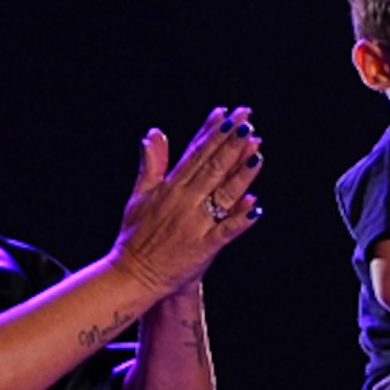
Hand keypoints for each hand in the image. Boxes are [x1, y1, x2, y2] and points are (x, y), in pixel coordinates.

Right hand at [113, 106, 262, 297]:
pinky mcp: (203, 247)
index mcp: (170, 187)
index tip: (226, 113)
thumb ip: (151, 164)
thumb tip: (154, 133)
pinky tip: (255, 207)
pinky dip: (239, 220)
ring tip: (257, 151)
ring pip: (222, 193)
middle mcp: (184, 202)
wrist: (132, 276)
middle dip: (231, 142)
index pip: (195, 154)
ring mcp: (195, 224)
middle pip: (212, 167)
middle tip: (247, 120)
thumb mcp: (140, 196)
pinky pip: (225, 231)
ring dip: (241, 173)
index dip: (211, 132)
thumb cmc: (136, 237)